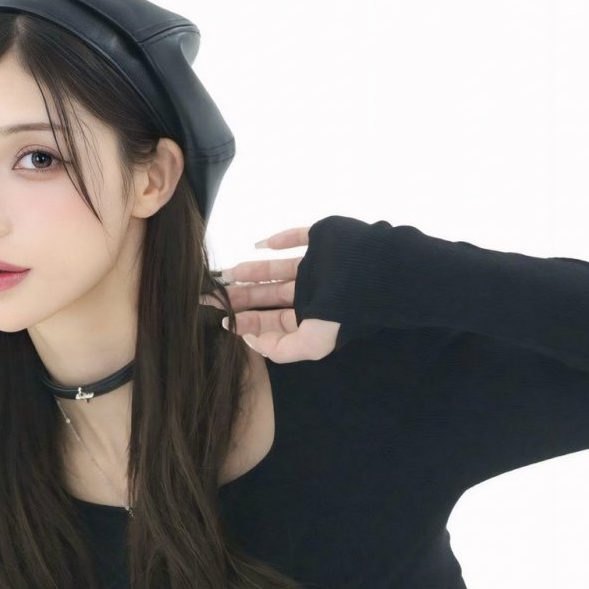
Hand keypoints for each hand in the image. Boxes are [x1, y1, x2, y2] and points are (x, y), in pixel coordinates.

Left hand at [200, 227, 340, 361]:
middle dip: (242, 297)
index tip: (224, 319)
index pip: (273, 321)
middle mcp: (311, 292)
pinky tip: (257, 245)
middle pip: (269, 296)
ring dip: (251, 271)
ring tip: (227, 274)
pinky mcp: (320, 238)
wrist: (376, 272)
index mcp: (311, 317)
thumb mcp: (312, 344)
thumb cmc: (344, 311)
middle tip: (212, 296)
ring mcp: (315, 264)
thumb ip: (282, 350)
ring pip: (275, 269)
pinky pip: (294, 237)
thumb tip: (251, 340)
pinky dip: (276, 240)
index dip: (249, 322)